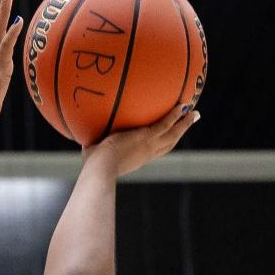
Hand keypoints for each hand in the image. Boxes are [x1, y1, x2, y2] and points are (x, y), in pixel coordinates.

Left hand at [82, 105, 199, 177]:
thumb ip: (91, 144)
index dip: (162, 142)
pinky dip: (175, 115)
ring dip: (185, 123)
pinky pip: (165, 124)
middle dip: (181, 131)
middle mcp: (147, 153)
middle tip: (191, 120)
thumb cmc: (93, 166)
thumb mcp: (92, 153)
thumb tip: (80, 137)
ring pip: (173, 133)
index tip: (167, 136)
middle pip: (170, 142)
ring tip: (195, 112)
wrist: (101, 170)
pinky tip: (182, 105)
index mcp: (138, 158)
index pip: (154, 149)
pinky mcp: (147, 137)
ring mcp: (149, 145)